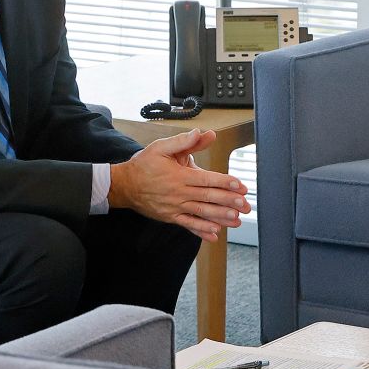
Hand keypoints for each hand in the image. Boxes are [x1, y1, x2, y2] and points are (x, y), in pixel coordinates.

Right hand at [108, 130, 248, 240]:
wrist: (123, 185)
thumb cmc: (144, 165)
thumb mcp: (161, 147)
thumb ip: (184, 141)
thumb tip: (202, 133)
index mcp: (180, 176)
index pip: (207, 179)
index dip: (225, 183)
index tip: (240, 186)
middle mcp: (179, 193)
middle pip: (208, 198)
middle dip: (229, 202)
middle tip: (245, 206)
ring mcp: (175, 207)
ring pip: (201, 213)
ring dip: (220, 218)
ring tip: (236, 220)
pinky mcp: (170, 217)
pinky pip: (188, 225)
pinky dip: (202, 230)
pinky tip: (214, 235)